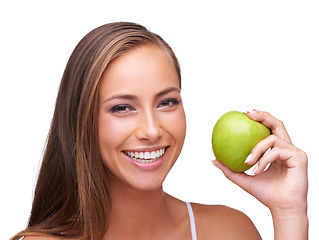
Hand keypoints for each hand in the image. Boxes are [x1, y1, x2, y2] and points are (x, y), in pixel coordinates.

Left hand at [212, 110, 307, 238]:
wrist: (282, 208)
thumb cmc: (266, 194)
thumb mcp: (243, 179)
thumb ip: (230, 169)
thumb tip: (213, 159)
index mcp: (276, 151)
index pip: (269, 130)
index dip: (260, 118)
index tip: (246, 114)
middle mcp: (286, 148)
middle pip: (277, 124)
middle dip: (263, 115)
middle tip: (248, 114)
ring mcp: (294, 152)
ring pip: (272, 138)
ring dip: (257, 149)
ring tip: (247, 161)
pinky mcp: (299, 157)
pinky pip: (276, 151)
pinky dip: (264, 160)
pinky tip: (257, 170)